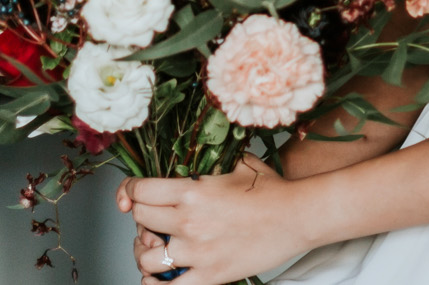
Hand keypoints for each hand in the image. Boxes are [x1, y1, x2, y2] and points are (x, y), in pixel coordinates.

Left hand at [117, 154, 307, 284]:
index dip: (131, 191)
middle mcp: (189, 221)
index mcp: (192, 190)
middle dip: (140, 218)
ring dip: (145, 252)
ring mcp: (198, 252)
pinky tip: (156, 279)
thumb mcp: (237, 163)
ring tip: (156, 247)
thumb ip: (210, 162)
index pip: (140, 190)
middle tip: (152, 219)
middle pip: (140, 219)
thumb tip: (198, 155)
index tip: (132, 195)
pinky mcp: (210, 276)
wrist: (298, 217)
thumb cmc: (272, 190)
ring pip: (145, 257)